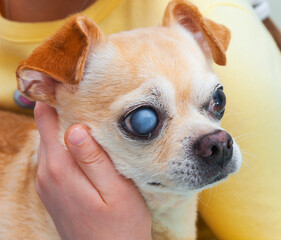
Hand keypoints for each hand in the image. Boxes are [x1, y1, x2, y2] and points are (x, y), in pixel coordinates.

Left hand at [34, 102, 151, 239]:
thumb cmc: (121, 225)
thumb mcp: (115, 190)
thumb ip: (94, 158)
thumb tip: (75, 126)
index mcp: (60, 169)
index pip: (46, 120)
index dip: (56, 97)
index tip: (74, 81)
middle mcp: (47, 173)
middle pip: (47, 127)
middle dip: (65, 107)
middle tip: (91, 92)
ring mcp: (48, 182)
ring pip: (52, 140)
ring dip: (68, 124)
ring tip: (93, 111)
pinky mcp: (54, 189)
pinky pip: (56, 155)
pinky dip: (68, 142)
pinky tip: (89, 140)